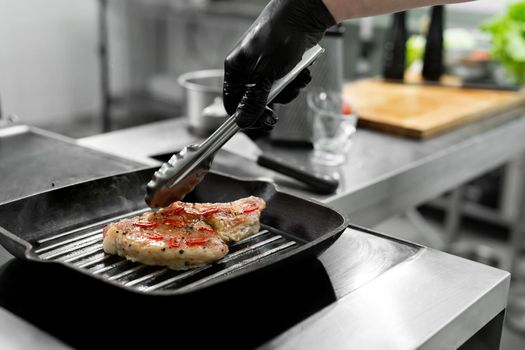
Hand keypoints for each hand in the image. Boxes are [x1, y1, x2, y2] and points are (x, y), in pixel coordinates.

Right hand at [223, 0, 334, 129]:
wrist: (304, 15)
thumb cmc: (279, 37)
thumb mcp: (264, 74)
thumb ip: (254, 99)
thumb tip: (242, 121)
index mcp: (236, 70)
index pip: (232, 103)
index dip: (245, 116)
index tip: (261, 123)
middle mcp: (248, 69)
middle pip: (254, 101)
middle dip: (271, 105)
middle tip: (277, 115)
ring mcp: (265, 67)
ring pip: (274, 94)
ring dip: (288, 92)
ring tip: (295, 80)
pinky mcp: (282, 65)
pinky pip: (286, 83)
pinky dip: (296, 81)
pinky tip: (302, 72)